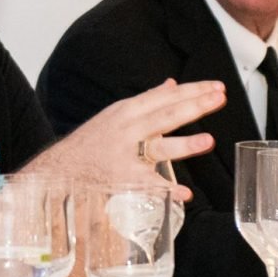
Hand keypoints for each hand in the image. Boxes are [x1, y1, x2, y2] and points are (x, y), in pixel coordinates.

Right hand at [33, 79, 227, 199]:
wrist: (59, 171)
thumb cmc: (91, 143)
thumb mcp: (116, 115)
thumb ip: (146, 101)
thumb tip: (172, 84)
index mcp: (126, 112)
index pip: (164, 97)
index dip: (191, 91)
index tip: (216, 88)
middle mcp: (125, 130)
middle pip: (163, 116)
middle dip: (193, 106)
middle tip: (218, 99)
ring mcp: (122, 156)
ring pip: (156, 147)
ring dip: (183, 145)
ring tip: (208, 141)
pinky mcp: (120, 181)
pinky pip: (147, 186)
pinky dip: (166, 190)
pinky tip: (183, 192)